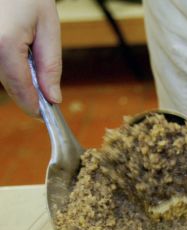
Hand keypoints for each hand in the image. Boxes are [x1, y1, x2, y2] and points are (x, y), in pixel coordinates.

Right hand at [0, 0, 61, 115]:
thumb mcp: (48, 28)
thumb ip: (51, 65)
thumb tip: (53, 97)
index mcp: (5, 44)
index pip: (20, 88)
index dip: (34, 106)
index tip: (44, 116)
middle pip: (9, 84)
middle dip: (27, 90)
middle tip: (46, 95)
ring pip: (0, 75)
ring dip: (16, 75)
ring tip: (28, 52)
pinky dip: (7, 64)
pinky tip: (16, 48)